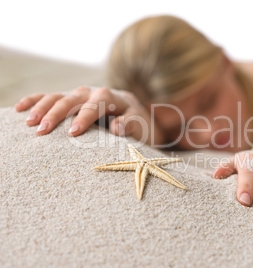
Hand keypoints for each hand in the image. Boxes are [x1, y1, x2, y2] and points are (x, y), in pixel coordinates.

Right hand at [15, 86, 162, 143]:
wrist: (136, 119)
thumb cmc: (139, 126)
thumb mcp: (142, 127)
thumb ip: (132, 125)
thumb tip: (117, 128)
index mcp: (113, 97)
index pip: (97, 103)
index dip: (84, 116)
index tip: (72, 133)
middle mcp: (94, 92)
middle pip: (73, 98)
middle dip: (57, 113)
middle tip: (41, 130)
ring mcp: (81, 95)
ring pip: (58, 96)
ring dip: (42, 107)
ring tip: (29, 123)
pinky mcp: (71, 100)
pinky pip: (51, 97)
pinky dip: (35, 100)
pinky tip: (19, 108)